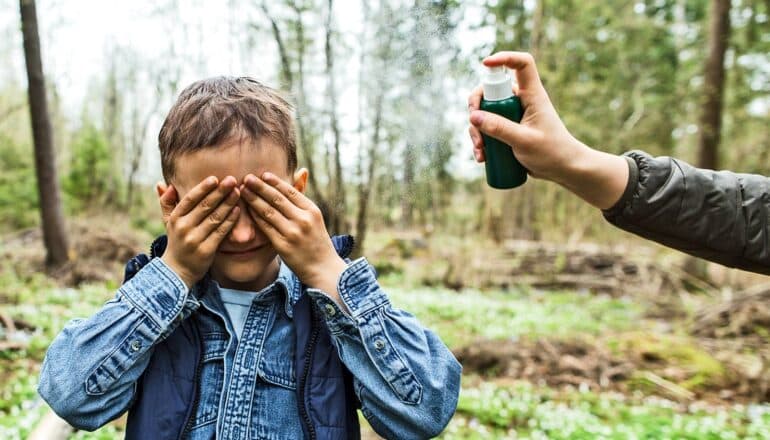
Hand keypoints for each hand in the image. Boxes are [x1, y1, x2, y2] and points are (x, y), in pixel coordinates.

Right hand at [157, 176, 240, 287]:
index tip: (215, 178)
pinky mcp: (206, 250)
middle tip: (233, 180)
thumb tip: (163, 184)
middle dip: (220, 192)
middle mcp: (183, 228)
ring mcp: (195, 240)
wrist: (177, 271)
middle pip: (205, 206)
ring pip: (215, 218)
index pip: (190, 199)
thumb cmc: (176, 241)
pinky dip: (230, 220)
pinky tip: (238, 210)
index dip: (203, 188)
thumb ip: (166, 203)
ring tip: (237, 192)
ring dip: (228, 204)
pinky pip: (221, 232)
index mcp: (175, 218)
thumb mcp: (167, 223)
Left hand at [241, 172, 347, 302]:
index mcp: (312, 210)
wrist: (323, 267)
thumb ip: (303, 200)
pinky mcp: (282, 245)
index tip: (263, 174)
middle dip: (260, 187)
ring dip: (253, 199)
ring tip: (243, 190)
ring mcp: (293, 233)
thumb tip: (300, 172)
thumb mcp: (315, 218)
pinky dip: (255, 216)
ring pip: (268, 211)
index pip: (290, 191)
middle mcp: (303, 219)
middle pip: (277, 199)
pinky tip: (247, 209)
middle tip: (247, 177)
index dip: (275, 182)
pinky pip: (265, 227)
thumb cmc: (317, 241)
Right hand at [468, 51, 627, 208]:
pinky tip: (482, 157)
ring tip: (480, 151)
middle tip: (474, 124)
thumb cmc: (552, 152)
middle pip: (492, 90)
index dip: (504, 58)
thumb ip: (499, 128)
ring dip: (476, 130)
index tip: (486, 64)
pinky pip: (488, 128)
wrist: (563, 170)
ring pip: (485, 112)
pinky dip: (481, 140)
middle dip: (477, 107)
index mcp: (533, 95)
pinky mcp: (508, 129)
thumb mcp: (524, 141)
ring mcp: (513, 115)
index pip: (522, 64)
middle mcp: (522, 100)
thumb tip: (473, 117)